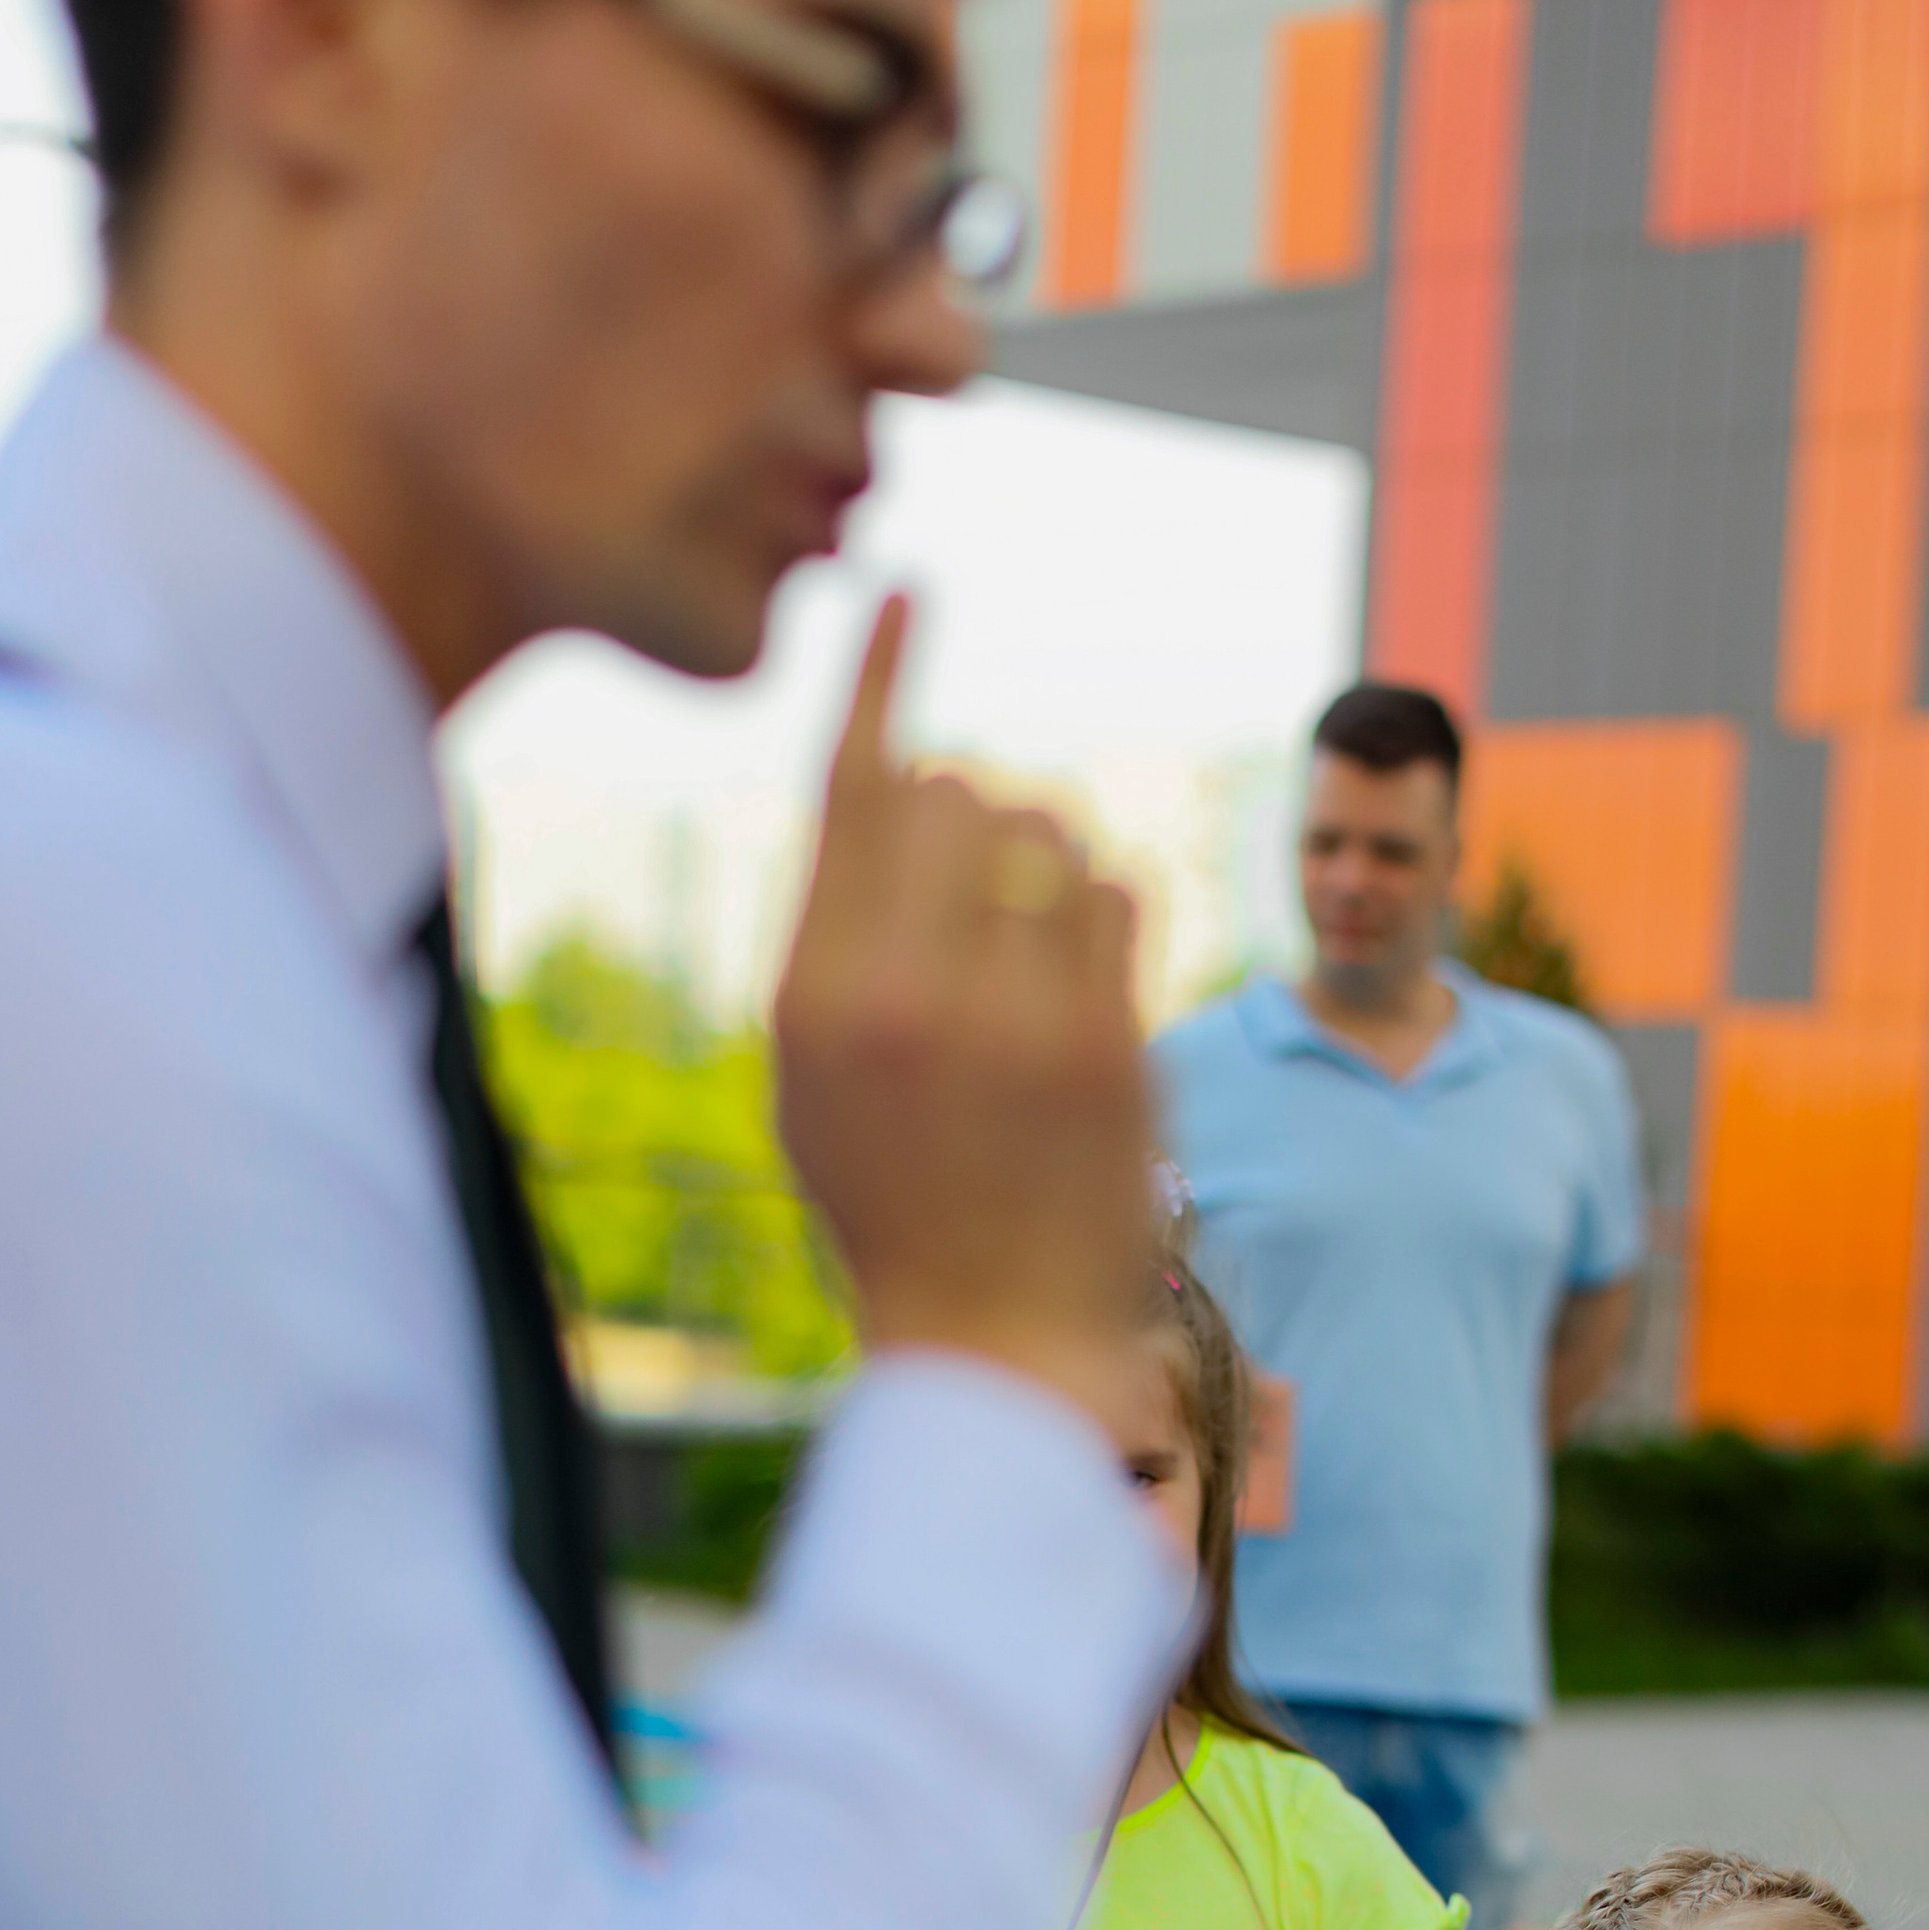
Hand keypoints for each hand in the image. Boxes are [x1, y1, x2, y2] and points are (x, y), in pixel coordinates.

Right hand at [774, 598, 1156, 1426]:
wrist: (991, 1334)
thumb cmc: (892, 1194)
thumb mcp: (812, 1068)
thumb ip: (833, 927)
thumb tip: (886, 774)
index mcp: (814, 994)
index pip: (854, 784)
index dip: (884, 679)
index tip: (908, 595)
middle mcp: (909, 995)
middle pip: (958, 791)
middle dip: (973, 812)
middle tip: (977, 888)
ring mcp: (1016, 1020)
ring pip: (1049, 832)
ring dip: (1045, 857)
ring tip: (1028, 941)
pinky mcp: (1110, 1047)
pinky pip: (1117, 896)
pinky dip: (1102, 912)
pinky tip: (1078, 974)